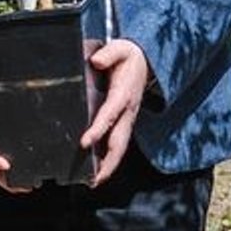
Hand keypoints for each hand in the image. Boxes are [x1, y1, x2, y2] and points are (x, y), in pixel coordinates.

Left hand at [80, 39, 149, 185]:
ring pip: (120, 148)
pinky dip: (109, 160)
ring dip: (109, 166)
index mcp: (124, 94)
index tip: (85, 142)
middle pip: (119, 141)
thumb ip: (108, 53)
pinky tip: (97, 171)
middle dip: (108, 161)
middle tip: (95, 178)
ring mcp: (127, 120)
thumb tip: (95, 60)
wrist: (145, 62)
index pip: (110, 114)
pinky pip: (117, 145)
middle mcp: (127, 111)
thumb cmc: (128, 57)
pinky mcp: (124, 124)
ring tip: (94, 182)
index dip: (98, 128)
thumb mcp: (120, 49)